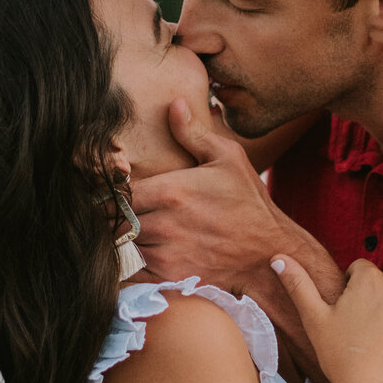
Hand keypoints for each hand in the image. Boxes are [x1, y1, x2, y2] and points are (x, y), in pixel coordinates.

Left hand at [133, 98, 295, 287]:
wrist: (271, 252)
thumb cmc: (249, 203)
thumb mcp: (228, 158)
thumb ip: (193, 133)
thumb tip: (173, 103)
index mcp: (170, 191)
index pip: (116, 191)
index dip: (112, 192)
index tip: (117, 191)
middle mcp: (163, 224)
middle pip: (115, 220)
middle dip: (116, 217)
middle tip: (123, 212)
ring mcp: (165, 255)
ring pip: (124, 246)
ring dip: (126, 241)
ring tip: (137, 233)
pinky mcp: (170, 279)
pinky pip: (132, 275)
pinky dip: (131, 268)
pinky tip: (143, 256)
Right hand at [271, 255, 382, 382]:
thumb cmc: (341, 358)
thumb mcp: (314, 319)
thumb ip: (298, 284)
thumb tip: (278, 257)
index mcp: (371, 279)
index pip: (359, 270)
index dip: (349, 290)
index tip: (345, 315)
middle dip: (372, 303)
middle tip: (359, 334)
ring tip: (378, 347)